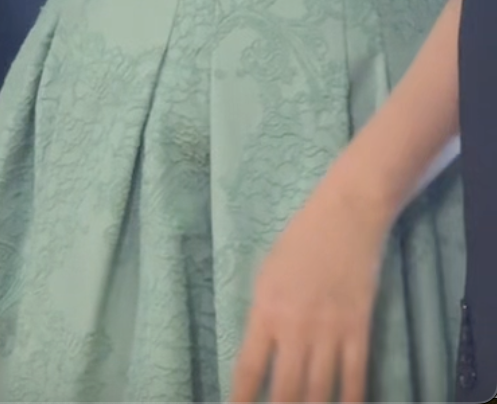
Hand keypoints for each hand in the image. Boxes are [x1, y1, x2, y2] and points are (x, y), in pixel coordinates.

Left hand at [229, 177, 390, 402]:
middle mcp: (296, 327)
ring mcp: (330, 332)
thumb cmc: (301, 239)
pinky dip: (350, 401)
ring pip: (319, 393)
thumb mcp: (268, 273)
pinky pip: (355, 379)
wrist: (347, 216)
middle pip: (285, 391)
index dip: (241, 401)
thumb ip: (264, 315)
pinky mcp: (360, 330)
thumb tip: (261, 356)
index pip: (248, 369)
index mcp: (266, 309)